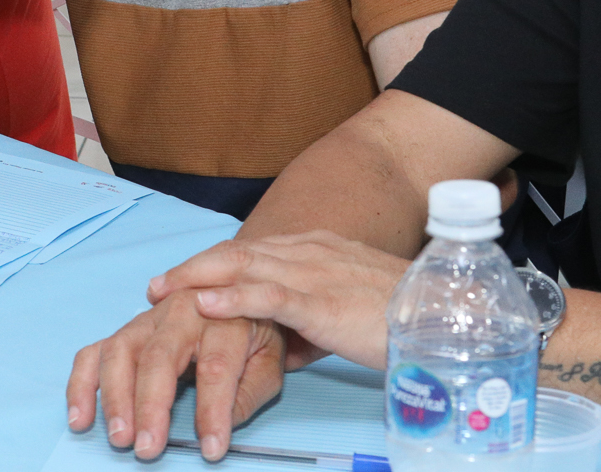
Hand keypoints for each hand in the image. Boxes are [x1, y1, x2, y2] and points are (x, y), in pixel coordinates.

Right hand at [67, 288, 306, 461]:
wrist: (235, 290)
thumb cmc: (253, 332)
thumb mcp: (270, 359)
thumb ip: (251, 391)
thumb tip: (222, 424)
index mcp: (225, 318)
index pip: (216, 369)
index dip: (212, 412)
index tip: (211, 449)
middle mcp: (181, 311)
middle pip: (159, 357)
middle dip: (150, 406)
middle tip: (147, 447)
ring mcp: (148, 318)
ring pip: (121, 351)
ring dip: (114, 397)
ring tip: (119, 437)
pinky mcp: (126, 329)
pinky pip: (94, 352)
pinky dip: (81, 384)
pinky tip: (80, 418)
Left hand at [148, 232, 404, 371]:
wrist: (443, 315)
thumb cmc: (402, 318)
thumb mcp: (349, 314)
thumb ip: (313, 323)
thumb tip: (284, 349)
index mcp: (317, 251)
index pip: (254, 251)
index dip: (213, 263)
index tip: (182, 276)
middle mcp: (309, 253)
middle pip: (238, 252)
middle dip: (193, 267)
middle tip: (157, 284)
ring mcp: (314, 274)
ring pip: (243, 267)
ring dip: (197, 278)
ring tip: (164, 292)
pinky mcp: (321, 302)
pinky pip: (267, 295)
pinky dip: (230, 298)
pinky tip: (204, 305)